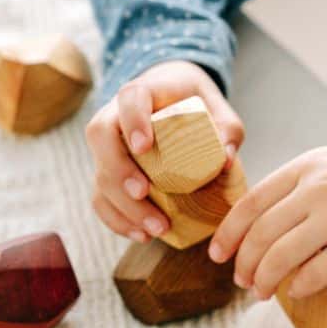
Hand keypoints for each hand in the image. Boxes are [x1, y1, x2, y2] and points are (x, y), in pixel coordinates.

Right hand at [84, 60, 244, 242]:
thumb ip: (227, 129)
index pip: (129, 98)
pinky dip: (118, 219)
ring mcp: (108, 147)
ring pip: (99, 174)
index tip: (144, 146)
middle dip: (119, 170)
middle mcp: (116, 116)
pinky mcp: (108, 173)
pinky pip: (101, 198)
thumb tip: (226, 160)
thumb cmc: (196, 104)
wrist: (173, 100)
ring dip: (122, 206)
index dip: (132, 121)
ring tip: (156, 228)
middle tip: (144, 193)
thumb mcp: (217, 109)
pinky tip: (141, 234)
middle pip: (101, 138)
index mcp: (143, 92)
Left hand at [207, 143, 326, 299]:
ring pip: (281, 257)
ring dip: (265, 280)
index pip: (252, 202)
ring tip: (262, 292)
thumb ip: (301, 184)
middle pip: (261, 234)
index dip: (228, 233)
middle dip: (244, 263)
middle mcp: (320, 188)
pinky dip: (297, 287)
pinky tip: (296, 290)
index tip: (218, 254)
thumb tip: (263, 222)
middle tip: (242, 280)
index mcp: (309, 165)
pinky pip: (314, 274)